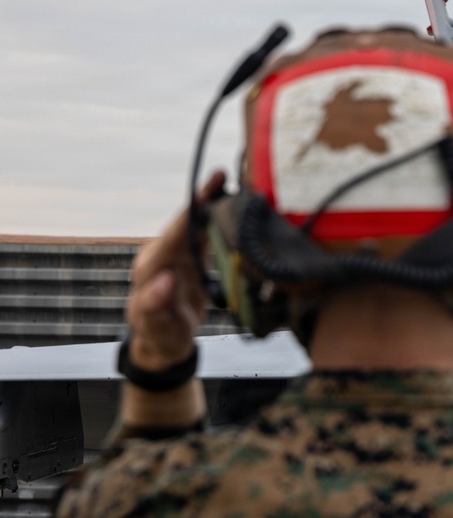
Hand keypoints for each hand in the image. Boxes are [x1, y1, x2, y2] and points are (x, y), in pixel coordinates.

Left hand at [125, 171, 224, 370]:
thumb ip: (155, 306)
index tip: (203, 194)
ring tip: (231, 180)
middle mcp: (164, 255)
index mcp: (152, 268)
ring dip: (213, 202)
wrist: (164, 343)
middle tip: (222, 174)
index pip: (173, 235)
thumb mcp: (156, 327)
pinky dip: (219, 218)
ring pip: (196, 224)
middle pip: (185, 222)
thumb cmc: (159, 335)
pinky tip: (235, 205)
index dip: (188, 214)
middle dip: (203, 198)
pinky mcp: (191, 258)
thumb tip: (164, 280)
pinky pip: (205, 233)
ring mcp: (178, 255)